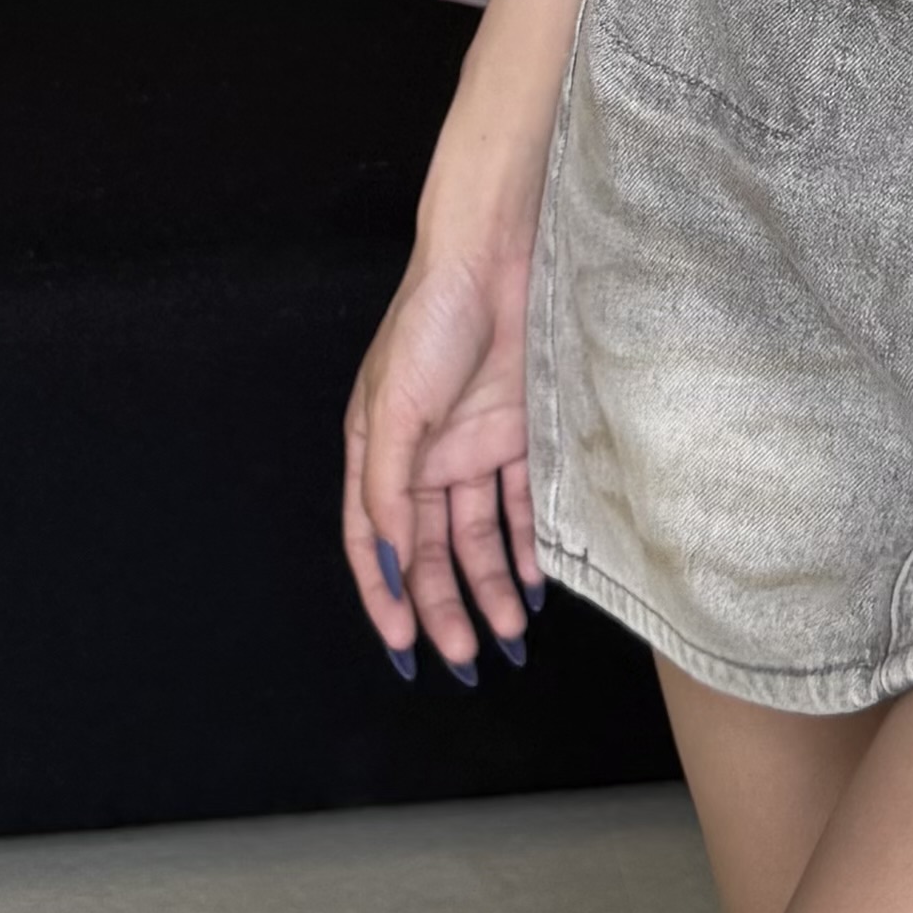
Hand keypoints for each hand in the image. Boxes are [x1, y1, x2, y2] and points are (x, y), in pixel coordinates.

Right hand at [340, 169, 543, 682]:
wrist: (497, 255)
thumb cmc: (432, 320)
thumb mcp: (397, 406)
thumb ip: (390, 487)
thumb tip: (391, 561)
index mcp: (377, 452)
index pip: (375, 544)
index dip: (386, 597)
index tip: (404, 648)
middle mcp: (422, 458)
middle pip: (429, 550)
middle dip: (444, 605)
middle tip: (467, 657)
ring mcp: (471, 446)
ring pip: (477, 536)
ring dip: (490, 586)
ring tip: (510, 637)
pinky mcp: (517, 432)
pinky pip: (519, 504)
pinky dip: (526, 546)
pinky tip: (537, 584)